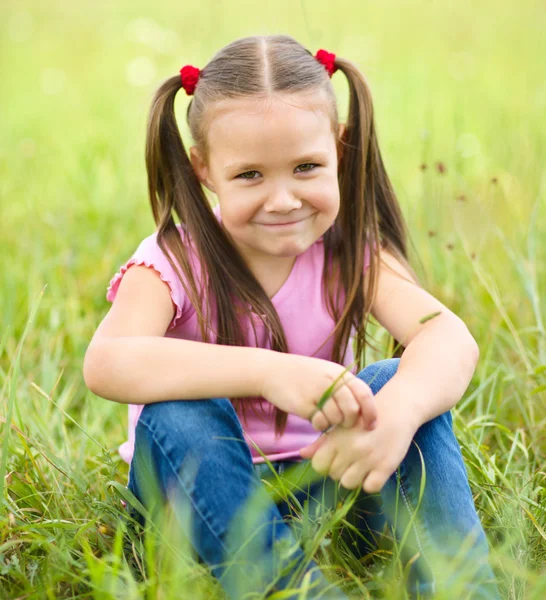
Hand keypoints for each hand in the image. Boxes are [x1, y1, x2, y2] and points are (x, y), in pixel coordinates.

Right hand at [260, 352, 377, 430]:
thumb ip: (344, 387)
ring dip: (332, 424)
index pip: (364, 394)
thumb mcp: (326, 374)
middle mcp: (331, 382)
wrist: (272, 371)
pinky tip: (312, 416)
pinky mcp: (304, 405)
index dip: (371, 412)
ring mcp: (317, 392)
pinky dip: (319, 425)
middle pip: (352, 410)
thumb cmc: (303, 375)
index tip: (370, 425)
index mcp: (340, 374)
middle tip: (342, 424)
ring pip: (336, 419)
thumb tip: (364, 411)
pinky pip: (320, 423)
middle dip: (350, 423)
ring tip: (323, 416)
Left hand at [299, 395, 418, 493]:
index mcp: (337, 438)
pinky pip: (370, 487)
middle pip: (334, 475)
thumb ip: (321, 442)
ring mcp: (368, 459)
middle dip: (341, 470)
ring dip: (355, 478)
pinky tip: (374, 470)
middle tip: (352, 459)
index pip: (318, 465)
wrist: (396, 410)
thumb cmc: (364, 417)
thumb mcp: (341, 426)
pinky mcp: (385, 467)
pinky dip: (371, 482)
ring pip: (349, 484)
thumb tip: (302, 454)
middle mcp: (350, 449)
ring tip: (362, 465)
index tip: (335, 458)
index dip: (325, 464)